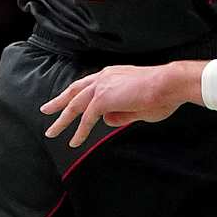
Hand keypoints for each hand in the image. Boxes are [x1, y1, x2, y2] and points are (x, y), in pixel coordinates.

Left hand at [40, 61, 201, 146]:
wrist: (169, 84)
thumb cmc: (163, 93)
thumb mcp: (139, 107)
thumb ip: (121, 114)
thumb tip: (106, 121)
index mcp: (113, 74)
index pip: (89, 84)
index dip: (77, 94)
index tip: (69, 100)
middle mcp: (104, 77)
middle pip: (75, 91)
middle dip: (59, 102)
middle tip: (46, 109)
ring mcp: (102, 86)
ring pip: (75, 105)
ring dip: (62, 120)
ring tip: (52, 132)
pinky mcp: (103, 99)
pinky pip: (87, 118)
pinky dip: (80, 131)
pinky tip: (75, 141)